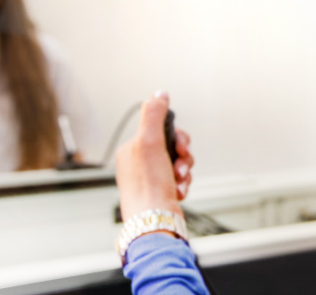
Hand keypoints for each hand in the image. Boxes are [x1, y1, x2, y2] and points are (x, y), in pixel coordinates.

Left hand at [116, 92, 191, 220]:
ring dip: (184, 171)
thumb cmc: (148, 185)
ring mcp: (149, 179)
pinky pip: (179, 180)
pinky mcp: (160, 193)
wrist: (154, 222)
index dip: (175, 136)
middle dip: (183, 155)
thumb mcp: (149, 141)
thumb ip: (153, 114)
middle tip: (181, 166)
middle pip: (171, 147)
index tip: (180, 145)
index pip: (158, 130)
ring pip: (178, 164)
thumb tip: (159, 94)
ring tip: (179, 181)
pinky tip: (178, 192)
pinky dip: (183, 184)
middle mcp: (138, 164)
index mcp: (131, 149)